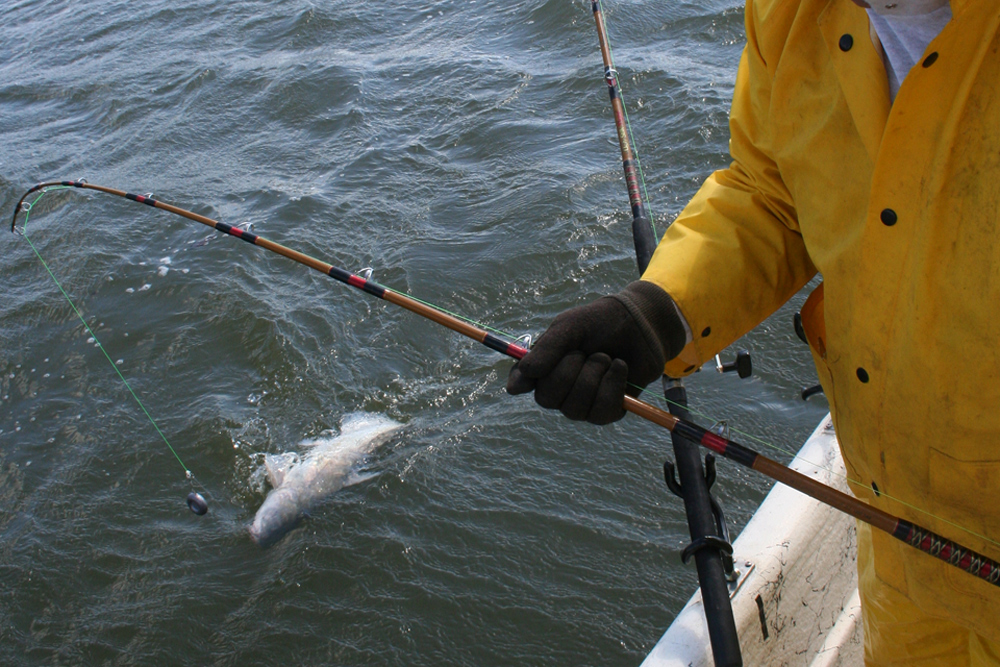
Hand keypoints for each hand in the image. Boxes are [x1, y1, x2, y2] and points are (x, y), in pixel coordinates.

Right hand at [507, 281, 685, 423]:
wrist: (641, 325)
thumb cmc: (601, 322)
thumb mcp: (571, 326)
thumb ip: (547, 349)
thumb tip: (522, 378)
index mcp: (544, 366)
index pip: (520, 383)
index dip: (520, 383)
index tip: (525, 380)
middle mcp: (559, 389)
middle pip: (547, 399)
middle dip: (569, 372)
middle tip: (586, 352)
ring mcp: (582, 404)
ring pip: (575, 409)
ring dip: (593, 378)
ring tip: (606, 358)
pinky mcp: (607, 412)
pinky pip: (601, 413)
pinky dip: (612, 386)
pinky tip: (619, 368)